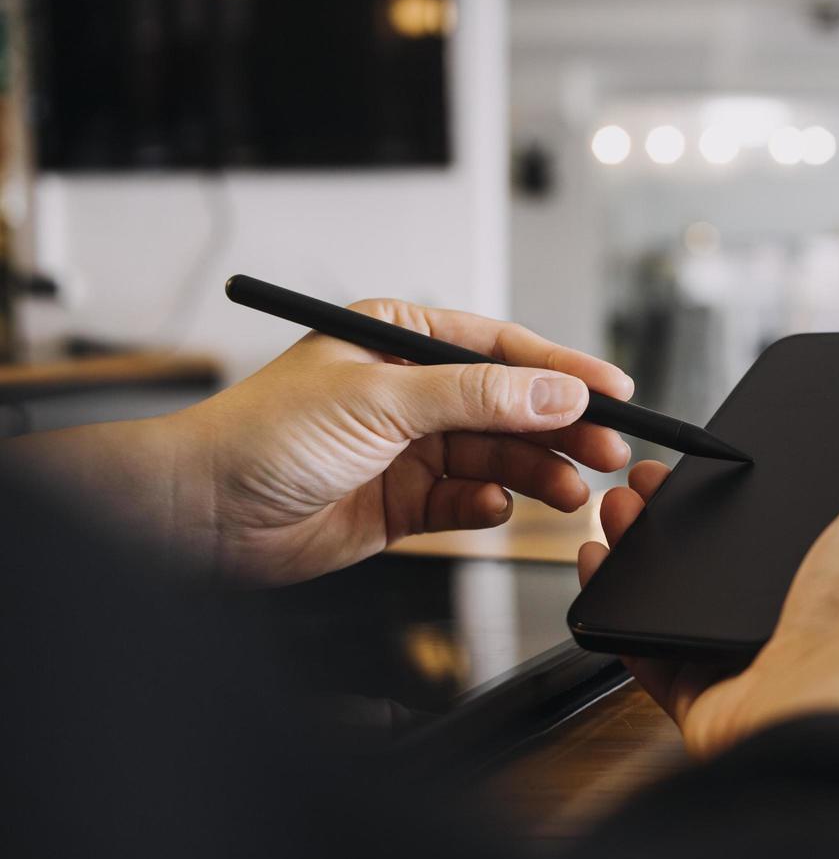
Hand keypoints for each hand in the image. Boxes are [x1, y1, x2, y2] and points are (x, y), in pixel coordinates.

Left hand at [4, 299, 634, 584]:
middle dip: (562, 429)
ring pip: (498, 456)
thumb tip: (556, 392)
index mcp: (403, 341)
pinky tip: (495, 505)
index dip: (564, 372)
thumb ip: (478, 398)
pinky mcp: (404, 501)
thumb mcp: (382, 401)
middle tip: (609, 451)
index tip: (616, 393)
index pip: (504, 350)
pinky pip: (468, 498)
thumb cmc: (263, 436)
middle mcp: (411, 392)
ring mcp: (410, 448)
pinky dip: (488, 503)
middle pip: (511, 407)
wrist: (201, 516)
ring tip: (569, 491)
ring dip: (536, 472)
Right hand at [578, 421, 838, 758]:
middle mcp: (808, 622)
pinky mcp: (705, 695)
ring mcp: (753, 660)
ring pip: (684, 596)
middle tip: (649, 476)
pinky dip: (618, 608)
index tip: (719, 453)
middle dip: (683, 509)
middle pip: (732, 556)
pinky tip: (602, 563)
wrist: (830, 706)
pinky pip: (648, 647)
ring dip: (644, 546)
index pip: (807, 523)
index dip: (761, 488)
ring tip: (618, 506)